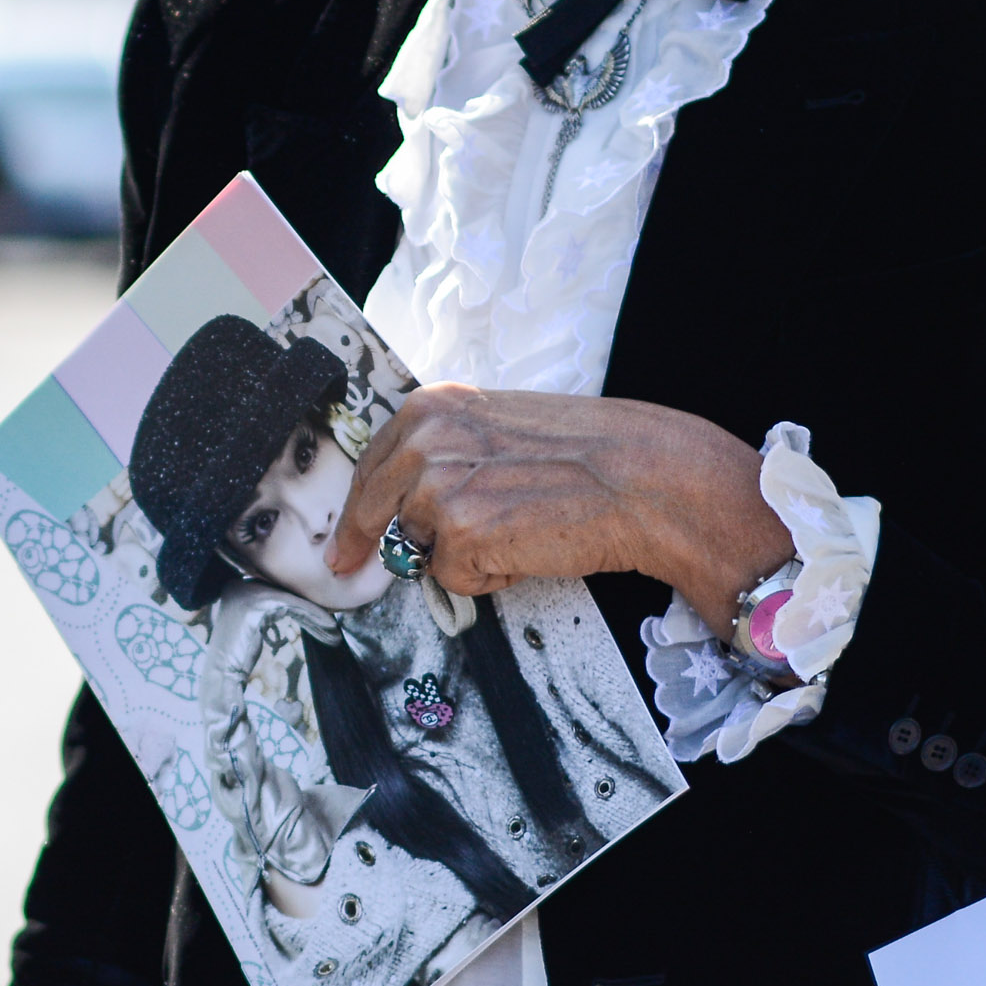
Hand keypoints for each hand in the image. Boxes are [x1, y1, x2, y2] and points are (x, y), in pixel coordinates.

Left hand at [332, 386, 791, 615]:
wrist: (644, 478)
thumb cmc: (590, 453)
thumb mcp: (503, 425)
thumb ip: (450, 449)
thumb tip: (407, 496)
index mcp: (434, 407)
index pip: (372, 463)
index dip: (356, 505)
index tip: (341, 538)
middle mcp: (426, 440)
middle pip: (368, 508)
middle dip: (359, 544)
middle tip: (344, 569)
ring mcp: (438, 487)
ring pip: (414, 548)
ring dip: (456, 555)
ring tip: (514, 533)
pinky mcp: (459, 534)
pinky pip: (451, 579)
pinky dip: (487, 578)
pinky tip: (528, 550)